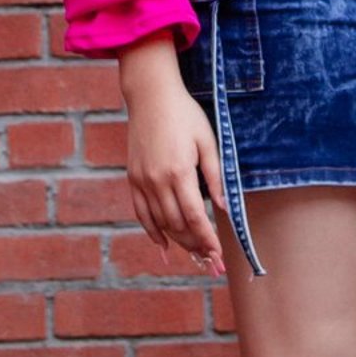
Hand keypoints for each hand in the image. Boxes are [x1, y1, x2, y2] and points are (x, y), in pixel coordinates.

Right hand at [120, 64, 227, 275]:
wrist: (150, 96)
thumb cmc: (185, 115)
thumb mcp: (207, 141)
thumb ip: (215, 176)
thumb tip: (222, 208)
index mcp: (178, 171)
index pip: (194, 216)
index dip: (207, 238)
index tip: (219, 253)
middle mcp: (157, 180)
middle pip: (176, 225)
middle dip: (196, 245)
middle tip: (211, 260)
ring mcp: (141, 180)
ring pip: (159, 222)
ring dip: (178, 242)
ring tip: (195, 255)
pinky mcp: (133, 178)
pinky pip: (141, 213)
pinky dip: (152, 232)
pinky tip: (164, 246)